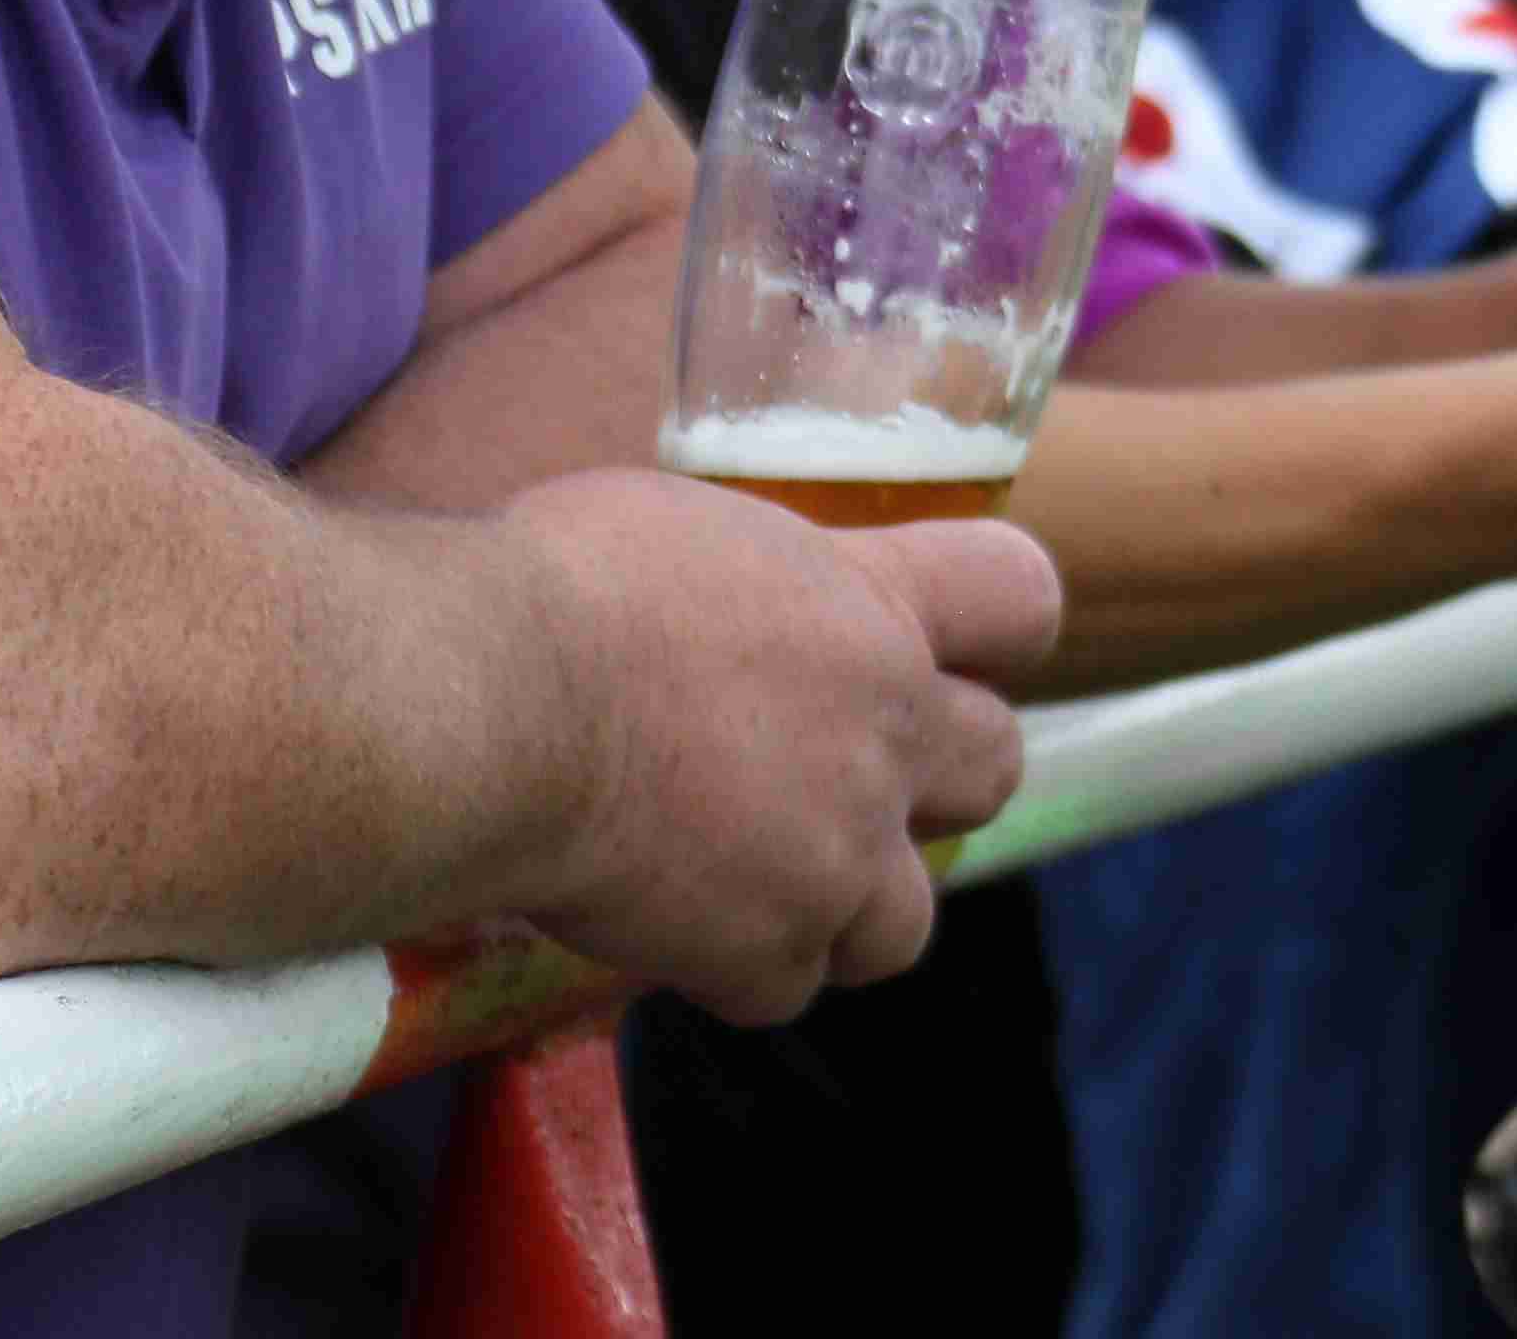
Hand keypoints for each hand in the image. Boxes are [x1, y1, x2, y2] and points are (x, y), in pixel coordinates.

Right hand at [503, 468, 1059, 1024]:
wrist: (497, 703)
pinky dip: (730, 966)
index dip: (995, 624)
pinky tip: (665, 923)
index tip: (954, 638)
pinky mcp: (769, 953)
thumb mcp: (683, 531)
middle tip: (855, 769)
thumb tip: (722, 598)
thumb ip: (751, 580)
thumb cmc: (558, 586)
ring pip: (905, 920)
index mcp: (871, 608)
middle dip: (941, 774)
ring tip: (755, 876)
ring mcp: (839, 857)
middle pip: (997, 764)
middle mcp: (884, 734)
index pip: (1018, 595)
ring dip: (844, 905)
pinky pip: (781, 985)